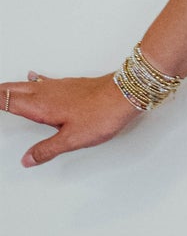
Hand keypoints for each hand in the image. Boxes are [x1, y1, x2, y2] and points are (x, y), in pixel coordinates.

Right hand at [2, 70, 144, 165]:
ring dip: (11, 85)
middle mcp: (47, 92)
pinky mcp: (70, 84)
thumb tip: (28, 159)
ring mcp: (59, 86)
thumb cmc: (102, 114)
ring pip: (27, 83)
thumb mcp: (71, 139)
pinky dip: (31, 80)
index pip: (8, 101)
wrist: (125, 93)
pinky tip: (33, 76)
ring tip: (1, 89)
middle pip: (14, 89)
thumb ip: (47, 150)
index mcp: (41, 106)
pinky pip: (43, 80)